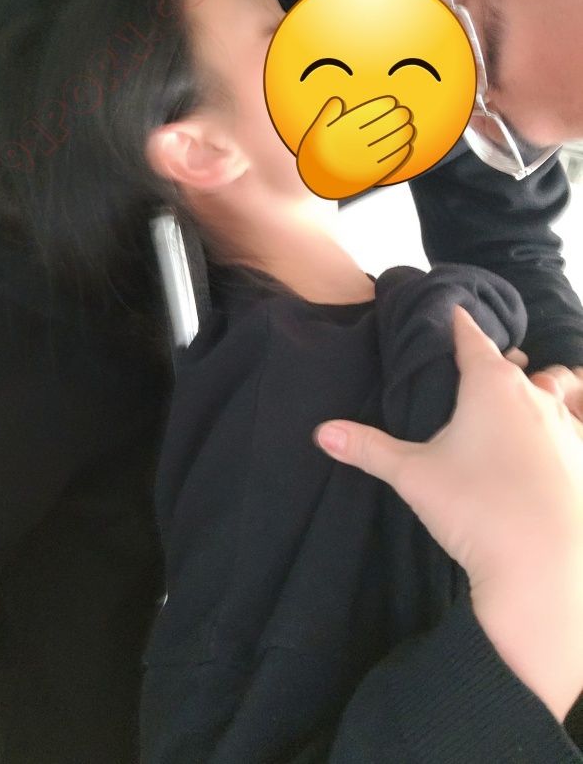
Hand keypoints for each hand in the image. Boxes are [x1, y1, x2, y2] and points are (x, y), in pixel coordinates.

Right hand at [297, 95, 414, 198]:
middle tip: (405, 113)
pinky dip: (400, 154)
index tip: (392, 102)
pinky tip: (407, 147)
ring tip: (410, 129)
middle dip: (398, 118)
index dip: (384, 106)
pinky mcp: (370, 176)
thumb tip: (337, 101)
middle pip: (384, 127)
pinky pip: (390, 162)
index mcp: (344, 131)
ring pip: (390, 144)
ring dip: (403, 135)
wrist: (315, 185)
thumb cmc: (314, 156)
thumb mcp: (315, 132)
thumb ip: (327, 115)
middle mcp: (356, 145)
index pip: (370, 114)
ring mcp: (365, 161)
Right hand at [313, 307, 582, 719]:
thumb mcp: (413, 474)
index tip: (450, 313)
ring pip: (552, 389)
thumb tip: (322, 432)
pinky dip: (564, 423)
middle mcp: (533, 394)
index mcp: (490, 384)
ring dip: (535, 389)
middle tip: (468, 373)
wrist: (544, 565)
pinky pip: (574, 424)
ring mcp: (565, 425)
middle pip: (513, 362)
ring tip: (515, 404)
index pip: (470, 337)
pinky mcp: (581, 456)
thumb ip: (368, 448)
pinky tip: (548, 445)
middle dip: (492, 362)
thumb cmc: (476, 506)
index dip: (456, 324)